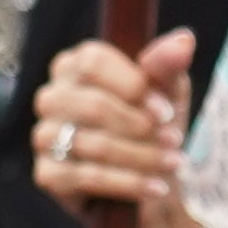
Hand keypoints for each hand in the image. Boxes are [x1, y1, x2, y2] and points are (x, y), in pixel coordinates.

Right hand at [26, 31, 208, 227]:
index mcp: (74, 65)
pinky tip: (155, 187)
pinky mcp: (47, 174)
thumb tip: (184, 40)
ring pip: (94, 144)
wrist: (151, 180)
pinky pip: (86, 178)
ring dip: (141, 157)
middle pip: (94, 106)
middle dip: (141, 127)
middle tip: (174, 141)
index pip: (93, 63)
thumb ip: (168, 64)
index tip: (165, 110)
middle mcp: (52, 96)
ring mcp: (44, 136)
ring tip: (172, 163)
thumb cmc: (155, 125)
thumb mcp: (168, 91)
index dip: (133, 86)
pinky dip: (128, 184)